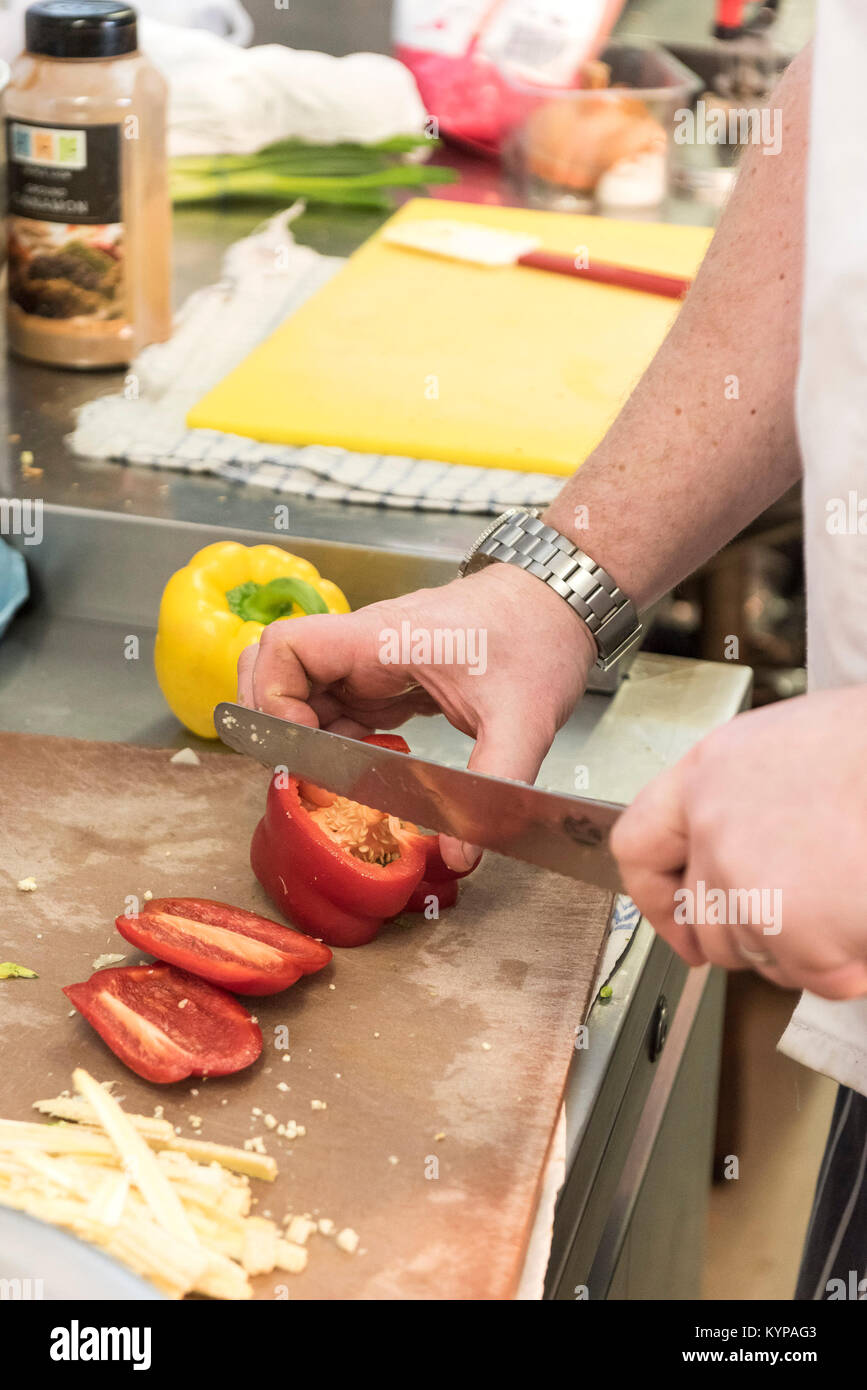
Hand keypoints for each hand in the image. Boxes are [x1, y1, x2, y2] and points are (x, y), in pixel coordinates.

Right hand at [238, 564, 596, 870]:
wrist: (562, 602)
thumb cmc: (539, 636)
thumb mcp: (522, 718)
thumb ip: (492, 785)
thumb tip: (461, 855)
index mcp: (383, 638)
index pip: (285, 646)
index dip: (272, 696)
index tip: (300, 746)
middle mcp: (368, 644)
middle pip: (280, 668)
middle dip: (277, 719)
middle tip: (303, 768)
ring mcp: (376, 660)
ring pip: (306, 691)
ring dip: (309, 735)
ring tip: (338, 779)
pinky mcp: (392, 678)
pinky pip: (341, 705)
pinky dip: (340, 738)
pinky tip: (369, 767)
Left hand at [611, 687, 866, 1000]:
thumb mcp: (796, 747)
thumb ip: (751, 799)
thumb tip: (744, 852)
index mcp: (709, 774)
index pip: (639, 846)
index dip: (657, 897)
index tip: (680, 925)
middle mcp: (714, 828)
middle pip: (705, 920)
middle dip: (754, 935)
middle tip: (810, 915)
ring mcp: (749, 882)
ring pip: (760, 955)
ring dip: (808, 948)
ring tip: (852, 892)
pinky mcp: (795, 929)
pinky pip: (818, 977)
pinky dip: (854, 964)